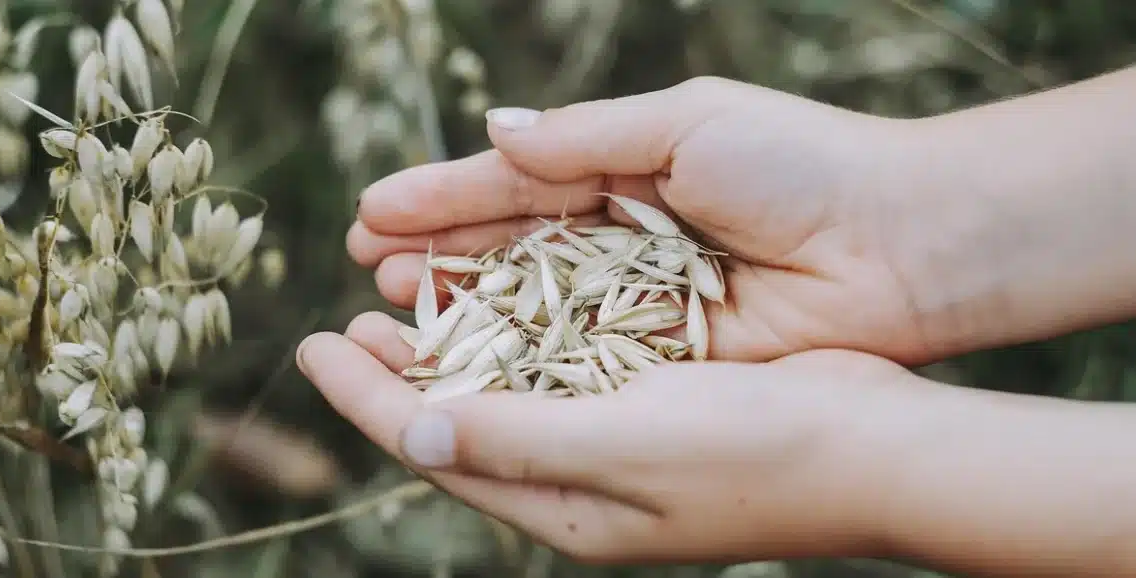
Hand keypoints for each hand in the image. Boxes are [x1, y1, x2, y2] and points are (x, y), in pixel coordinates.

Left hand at [297, 312, 915, 563]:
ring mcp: (617, 446)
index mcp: (565, 509)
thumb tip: (410, 430)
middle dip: (397, 376)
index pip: (438, 450)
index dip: (366, 400)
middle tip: (344, 324)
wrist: (876, 447)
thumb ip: (515, 438)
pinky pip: (559, 371)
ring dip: (452, 350)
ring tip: (400, 306)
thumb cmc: (755, 453)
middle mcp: (581, 483)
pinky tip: (497, 301)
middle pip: (462, 423)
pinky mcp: (651, 405)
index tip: (310, 346)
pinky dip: (516, 336)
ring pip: (507, 393)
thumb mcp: (624, 445)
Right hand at [347, 76, 948, 363]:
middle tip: (368, 265)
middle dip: (439, 253)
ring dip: (465, 306)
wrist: (901, 244)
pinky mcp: (665, 357)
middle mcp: (622, 238)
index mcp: (625, 168)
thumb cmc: (800, 164)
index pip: (514, 183)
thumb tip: (494, 132)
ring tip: (395, 305)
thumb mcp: (685, 124)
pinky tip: (468, 359)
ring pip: (533, 307)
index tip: (373, 212)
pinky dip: (524, 358)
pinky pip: (579, 358)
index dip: (443, 197)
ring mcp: (639, 301)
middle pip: (511, 248)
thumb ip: (584, 138)